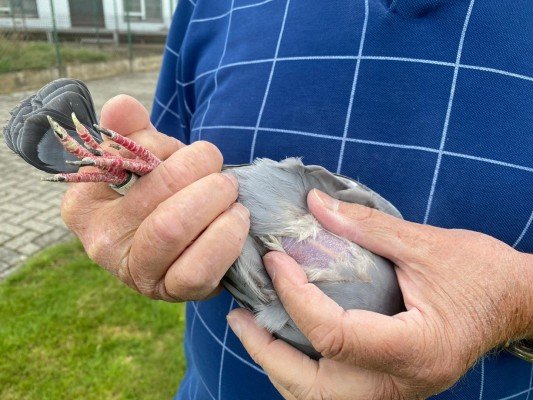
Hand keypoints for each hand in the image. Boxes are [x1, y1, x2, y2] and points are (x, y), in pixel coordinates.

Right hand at [61, 95, 249, 300]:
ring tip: (229, 191)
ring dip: (214, 200)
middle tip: (216, 165)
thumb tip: (123, 105)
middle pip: (144, 185)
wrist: (184, 232)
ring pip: (174, 229)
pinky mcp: (176, 292)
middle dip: (197, 171)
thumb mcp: (144, 155)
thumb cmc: (161, 188)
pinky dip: (227, 235)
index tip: (176, 148)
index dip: (155, 146)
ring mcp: (140, 275)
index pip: (117, 162)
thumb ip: (132, 129)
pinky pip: (201, 268)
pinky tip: (236, 218)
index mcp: (84, 207)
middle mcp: (103, 245)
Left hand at [227, 189, 532, 399]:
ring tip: (252, 329)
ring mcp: (395, 391)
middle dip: (268, 353)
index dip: (296, 296)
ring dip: (279, 368)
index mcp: (414, 349)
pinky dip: (301, 370)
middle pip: (315, 391)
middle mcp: (401, 385)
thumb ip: (365, 226)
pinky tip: (286, 339)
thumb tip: (313, 205)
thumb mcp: (425, 244)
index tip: (275, 260)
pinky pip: (332, 392)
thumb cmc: (481, 274)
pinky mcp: (390, 384)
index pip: (334, 335)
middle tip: (239, 316)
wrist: (515, 302)